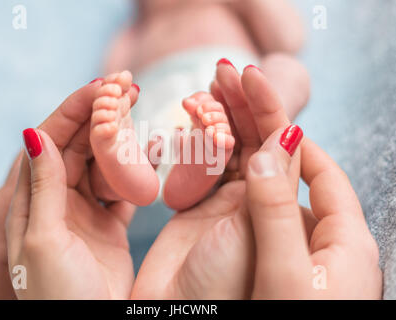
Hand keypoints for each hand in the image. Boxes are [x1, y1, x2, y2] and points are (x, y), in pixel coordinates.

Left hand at [0, 80, 135, 298]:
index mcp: (33, 199)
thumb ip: (44, 186)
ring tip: (142, 111)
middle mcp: (58, 199)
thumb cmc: (56, 295)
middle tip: (129, 86)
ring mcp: (85, 210)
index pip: (52, 140)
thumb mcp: (43, 238)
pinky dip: (137, 169)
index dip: (75, 110)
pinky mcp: (109, 223)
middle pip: (81, 145)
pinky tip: (152, 149)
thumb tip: (35, 133)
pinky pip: (123, 187)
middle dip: (103, 114)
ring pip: (104, 162)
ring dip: (121, 138)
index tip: (103, 85)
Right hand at [131, 62, 294, 298]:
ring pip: (238, 158)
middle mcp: (283, 216)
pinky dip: (201, 146)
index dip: (284, 121)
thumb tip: (281, 140)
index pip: (311, 163)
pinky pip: (210, 173)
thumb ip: (277, 202)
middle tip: (227, 72)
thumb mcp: (279, 265)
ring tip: (207, 87)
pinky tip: (191, 121)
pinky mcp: (210, 216)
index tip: (258, 87)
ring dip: (223, 121)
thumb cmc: (247, 315)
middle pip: (271, 152)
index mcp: (323, 233)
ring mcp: (243, 214)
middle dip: (250, 110)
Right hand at [245, 135, 381, 298]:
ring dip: (266, 193)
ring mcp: (320, 267)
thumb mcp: (284, 271)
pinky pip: (280, 238)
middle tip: (248, 146)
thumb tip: (267, 155)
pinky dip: (261, 219)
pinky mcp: (300, 281)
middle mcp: (339, 252)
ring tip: (237, 178)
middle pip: (309, 194)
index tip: (273, 124)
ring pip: (291, 216)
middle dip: (279, 166)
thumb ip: (275, 213)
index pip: (329, 178)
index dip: (301, 147)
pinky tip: (242, 221)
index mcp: (350, 244)